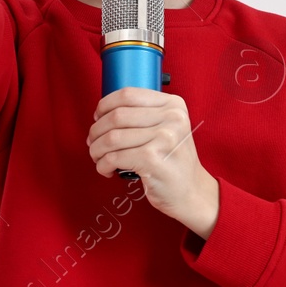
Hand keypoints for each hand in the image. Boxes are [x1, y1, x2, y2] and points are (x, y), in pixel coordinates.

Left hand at [88, 88, 219, 238]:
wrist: (192, 192)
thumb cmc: (172, 160)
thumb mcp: (168, 128)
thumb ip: (144, 115)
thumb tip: (102, 114)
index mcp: (174, 105)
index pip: (128, 94)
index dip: (105, 105)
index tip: (97, 117)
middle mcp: (172, 118)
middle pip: (117, 116)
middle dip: (97, 130)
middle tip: (93, 142)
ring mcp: (164, 138)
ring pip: (112, 137)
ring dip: (97, 149)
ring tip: (98, 157)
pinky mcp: (153, 160)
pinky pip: (114, 158)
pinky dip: (102, 165)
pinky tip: (106, 170)